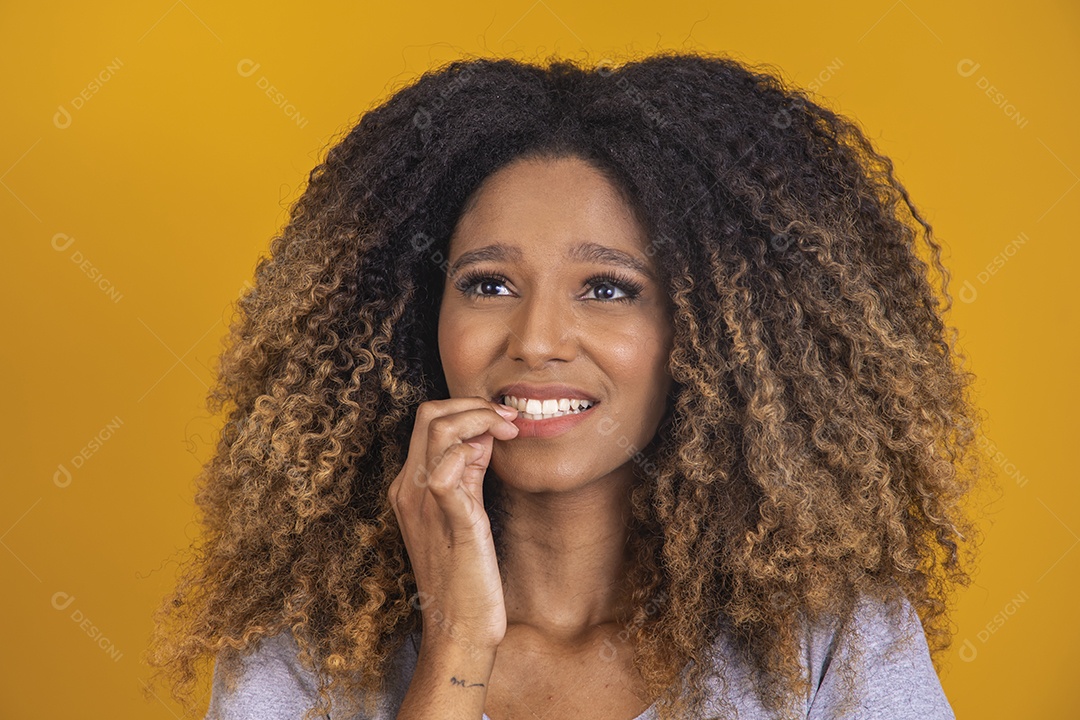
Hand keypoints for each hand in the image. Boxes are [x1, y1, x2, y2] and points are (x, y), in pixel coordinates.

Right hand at [387, 397, 519, 653]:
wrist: (458, 628)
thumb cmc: (464, 574)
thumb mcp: (462, 512)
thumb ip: (468, 471)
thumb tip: (483, 434)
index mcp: (410, 486)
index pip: (427, 419)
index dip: (466, 408)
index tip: (500, 419)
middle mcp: (410, 491)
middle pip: (429, 414)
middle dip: (474, 404)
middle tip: (508, 419)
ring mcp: (427, 506)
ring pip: (438, 431)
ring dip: (480, 419)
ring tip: (508, 431)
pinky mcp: (452, 524)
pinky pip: (446, 476)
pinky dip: (467, 453)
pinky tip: (490, 456)